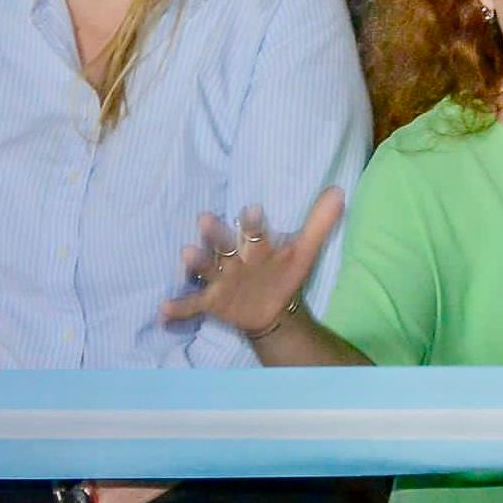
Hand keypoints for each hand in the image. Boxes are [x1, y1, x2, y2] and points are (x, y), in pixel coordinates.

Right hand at [162, 187, 347, 339]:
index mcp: (255, 245)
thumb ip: (319, 223)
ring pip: (206, 268)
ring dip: (196, 262)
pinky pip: (192, 304)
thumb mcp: (303, 251)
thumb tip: (339, 191)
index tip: (255, 210)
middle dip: (216, 234)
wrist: (272, 310)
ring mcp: (219, 278)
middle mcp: (233, 257)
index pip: (255, 231)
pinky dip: (178, 308)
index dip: (254, 222)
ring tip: (186, 253)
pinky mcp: (210, 301)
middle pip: (223, 244)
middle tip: (205, 219)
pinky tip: (163, 311)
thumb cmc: (283, 272)